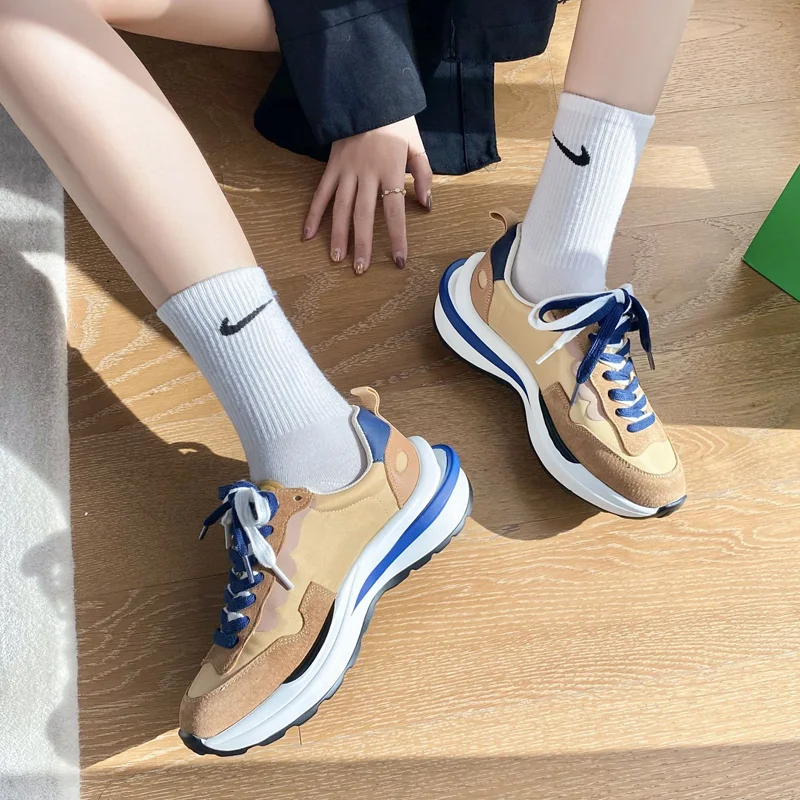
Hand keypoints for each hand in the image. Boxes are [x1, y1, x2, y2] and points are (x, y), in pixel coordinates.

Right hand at [302, 117, 432, 274]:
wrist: (368, 92)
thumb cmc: (396, 120)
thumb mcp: (417, 144)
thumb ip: (422, 175)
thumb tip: (425, 205)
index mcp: (390, 170)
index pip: (394, 211)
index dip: (396, 237)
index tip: (398, 260)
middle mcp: (366, 173)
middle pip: (363, 215)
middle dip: (362, 244)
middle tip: (360, 269)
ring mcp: (346, 170)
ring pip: (340, 208)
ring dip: (337, 235)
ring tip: (336, 259)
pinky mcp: (331, 166)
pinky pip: (321, 193)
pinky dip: (313, 214)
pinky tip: (307, 235)